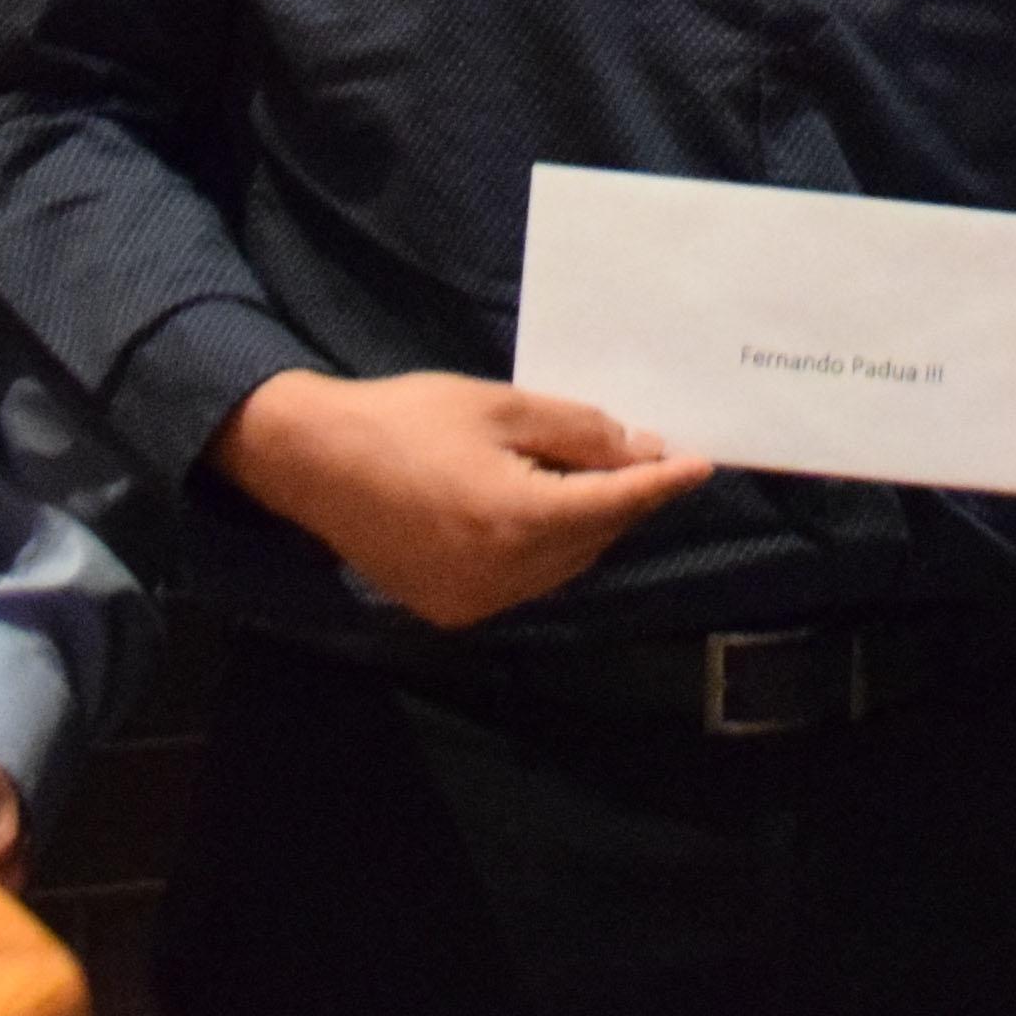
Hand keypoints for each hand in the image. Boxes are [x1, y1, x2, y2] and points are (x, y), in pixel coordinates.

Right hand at [216, 369, 713, 630]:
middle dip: (620, 499)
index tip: (702, 465)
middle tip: (640, 455)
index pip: (614, 503)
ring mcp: (476, 601)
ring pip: (563, 566)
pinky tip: (538, 510)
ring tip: (586, 477)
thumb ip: (578, 431)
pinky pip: (524, 581)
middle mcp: (503, 574)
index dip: (660, 483)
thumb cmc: (406, 418)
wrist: (313, 461)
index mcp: (517, 519)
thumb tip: (638, 451)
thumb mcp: (500, 406)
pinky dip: (544, 550)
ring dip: (585, 526)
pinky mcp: (452, 610)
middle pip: (592, 538)